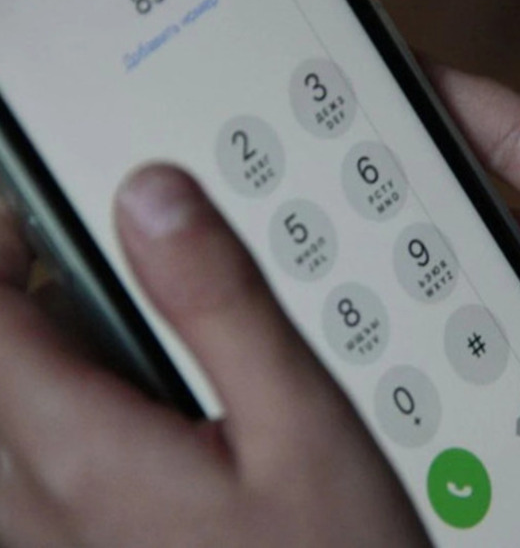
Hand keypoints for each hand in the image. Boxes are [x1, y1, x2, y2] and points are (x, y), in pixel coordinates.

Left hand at [0, 167, 427, 545]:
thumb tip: (156, 201)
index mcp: (86, 452)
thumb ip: (220, 305)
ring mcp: (56, 538)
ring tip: (118, 311)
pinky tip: (138, 398)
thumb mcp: (298, 421)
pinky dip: (63, 399)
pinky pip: (31, 464)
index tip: (40, 198)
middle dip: (20, 286)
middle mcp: (43, 504)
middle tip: (89, 243)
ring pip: (7, 414)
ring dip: (43, 342)